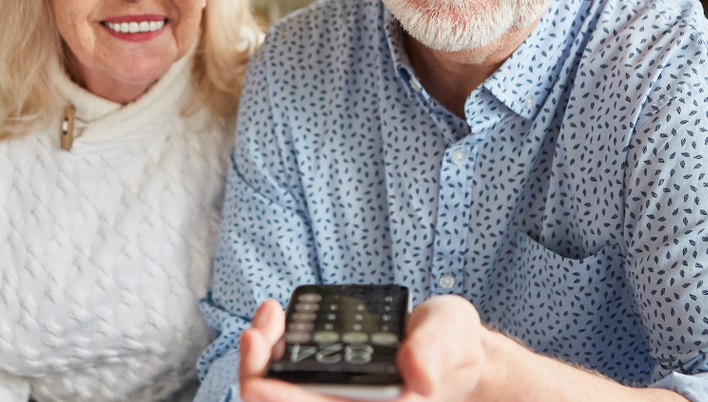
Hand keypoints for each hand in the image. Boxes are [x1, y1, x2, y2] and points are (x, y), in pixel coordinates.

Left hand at [238, 295, 493, 401]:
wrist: (450, 349)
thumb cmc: (452, 347)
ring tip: (268, 314)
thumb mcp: (451, 339)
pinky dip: (273, 345)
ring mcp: (332, 397)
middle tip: (255, 333)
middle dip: (257, 374)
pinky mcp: (323, 378)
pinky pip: (284, 370)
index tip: (257, 383)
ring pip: (276, 391)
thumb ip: (434, 352)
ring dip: (261, 356)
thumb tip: (416, 372)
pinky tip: (275, 317)